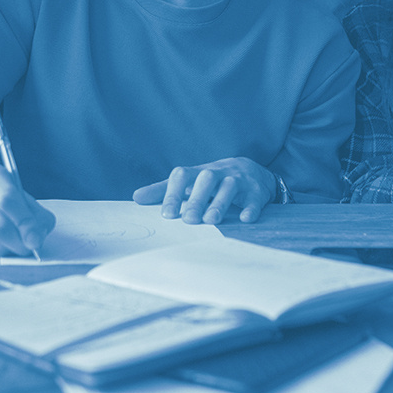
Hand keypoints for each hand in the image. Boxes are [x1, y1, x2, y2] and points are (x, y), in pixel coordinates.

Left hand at [132, 157, 275, 224]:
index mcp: (198, 172)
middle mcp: (218, 172)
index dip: (173, 193)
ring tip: (212, 220)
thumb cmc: (212, 182)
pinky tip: (245, 219)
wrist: (251, 172)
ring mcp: (239, 180)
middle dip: (198, 198)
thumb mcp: (189, 183)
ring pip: (230, 186)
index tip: (166, 215)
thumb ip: (164, 190)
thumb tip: (136, 198)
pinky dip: (251, 208)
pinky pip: (255, 198)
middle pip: (207, 179)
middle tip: (189, 220)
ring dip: (220, 203)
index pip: (182, 176)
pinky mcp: (256, 191)